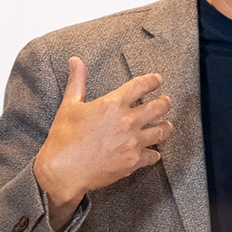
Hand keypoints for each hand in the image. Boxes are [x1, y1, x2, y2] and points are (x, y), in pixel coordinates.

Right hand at [34, 58, 172, 230]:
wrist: (63, 171)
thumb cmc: (64, 138)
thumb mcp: (69, 105)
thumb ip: (77, 81)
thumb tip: (76, 61)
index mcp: (113, 104)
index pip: (140, 86)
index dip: (152, 81)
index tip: (157, 80)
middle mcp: (127, 121)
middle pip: (157, 108)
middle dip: (165, 103)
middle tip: (167, 101)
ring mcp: (132, 142)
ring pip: (160, 132)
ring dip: (166, 126)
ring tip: (168, 125)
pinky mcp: (133, 161)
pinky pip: (152, 156)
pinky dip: (154, 154)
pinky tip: (155, 153)